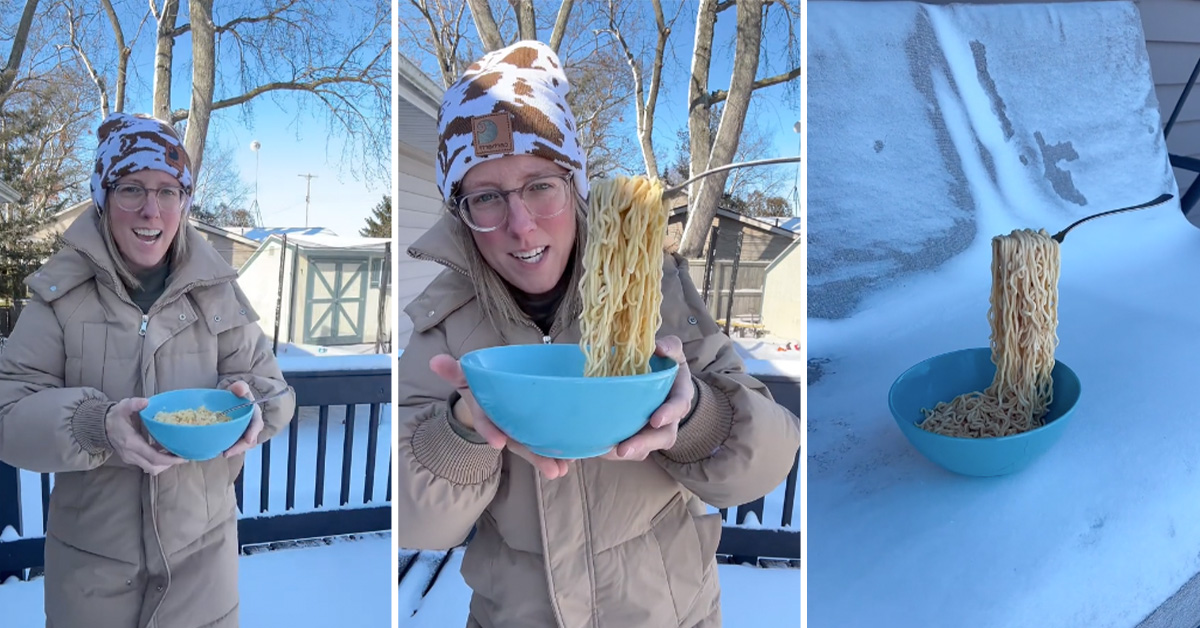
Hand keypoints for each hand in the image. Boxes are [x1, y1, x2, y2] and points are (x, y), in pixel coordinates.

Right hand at [105, 398, 185, 474]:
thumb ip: (135, 404)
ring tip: (175, 453)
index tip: (183, 458)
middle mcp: (131, 454)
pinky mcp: (130, 458)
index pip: (153, 457)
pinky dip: (157, 460)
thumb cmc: (115, 416)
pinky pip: (146, 464)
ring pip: (150, 468)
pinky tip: (164, 450)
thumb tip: (146, 402)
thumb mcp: (124, 406)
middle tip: (182, 455)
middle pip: (153, 467)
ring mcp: (130, 458)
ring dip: (164, 464)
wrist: (100, 426)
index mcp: (131, 442)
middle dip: (170, 464)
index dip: (170, 460)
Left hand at [222, 380, 263, 457]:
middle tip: (227, 452)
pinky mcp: (236, 438)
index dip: (253, 432)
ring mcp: (244, 434)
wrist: (233, 400)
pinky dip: (227, 448)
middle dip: (240, 447)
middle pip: (250, 440)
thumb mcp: (240, 388)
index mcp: (255, 415)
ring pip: (242, 445)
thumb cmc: (237, 395)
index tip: (248, 439)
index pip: (257, 425)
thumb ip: (240, 387)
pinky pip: (233, 445)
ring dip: (233, 450)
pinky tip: (217, 449)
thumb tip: (239, 389)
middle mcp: (251, 427)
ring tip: (222, 453)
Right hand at [429, 354, 570, 479]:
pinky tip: (574, 456)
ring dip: (550, 458)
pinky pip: (546, 440)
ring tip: (565, 468)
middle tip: (554, 470)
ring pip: (535, 446)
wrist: (489, 393)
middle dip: (535, 457)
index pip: (487, 423)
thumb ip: (453, 370)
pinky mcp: (535, 428)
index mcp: (487, 413)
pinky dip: (560, 449)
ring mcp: (520, 430)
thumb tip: (435, 361)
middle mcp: (504, 426)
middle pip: (518, 443)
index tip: (498, 443)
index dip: (490, 432)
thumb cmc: (480, 385)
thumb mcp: (465, 376)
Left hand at [602, 335, 693, 461]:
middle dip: (644, 444)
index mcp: (679, 395)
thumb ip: (670, 346)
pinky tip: (598, 449)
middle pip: (664, 437)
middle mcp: (670, 418)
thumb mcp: (672, 352)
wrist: (663, 381)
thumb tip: (658, 347)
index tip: (655, 420)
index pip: (679, 406)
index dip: (669, 414)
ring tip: (606, 453)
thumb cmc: (666, 365)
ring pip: (646, 449)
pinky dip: (614, 451)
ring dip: (626, 452)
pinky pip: (630, 450)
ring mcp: (654, 431)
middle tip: (624, 450)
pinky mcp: (639, 437)